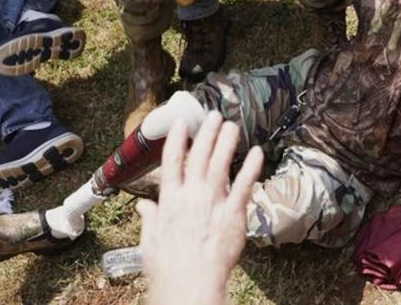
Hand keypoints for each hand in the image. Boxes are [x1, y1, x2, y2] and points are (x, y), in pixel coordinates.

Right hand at [137, 112, 263, 304]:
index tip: (182, 122)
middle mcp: (191, 196)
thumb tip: (144, 206)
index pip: (172, 162)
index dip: (177, 139)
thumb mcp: (150, 240)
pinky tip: (257, 152)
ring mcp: (212, 203)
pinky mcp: (232, 214)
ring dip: (227, 142)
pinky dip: (250, 167)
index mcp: (169, 200)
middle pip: (199, 156)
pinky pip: (244, 185)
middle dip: (207, 133)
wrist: (189, 285)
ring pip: (220, 164)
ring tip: (233, 125)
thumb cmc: (168, 267)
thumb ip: (150, 218)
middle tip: (214, 116)